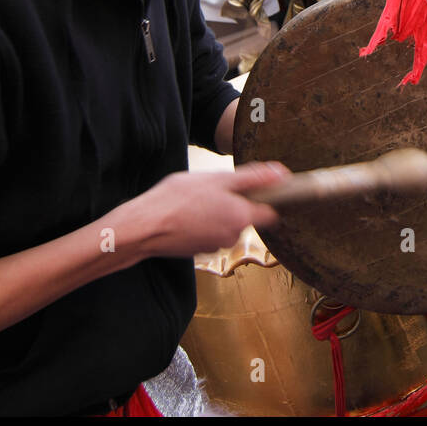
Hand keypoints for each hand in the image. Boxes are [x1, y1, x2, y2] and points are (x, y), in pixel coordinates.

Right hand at [111, 162, 287, 259]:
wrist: (143, 226)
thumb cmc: (178, 199)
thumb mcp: (218, 179)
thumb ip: (254, 178)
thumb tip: (282, 175)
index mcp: (242, 217)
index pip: (271, 213)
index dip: (266, 199)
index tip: (256, 188)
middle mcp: (233, 236)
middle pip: (245, 217)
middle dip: (233, 203)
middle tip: (212, 189)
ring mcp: (215, 246)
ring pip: (224, 224)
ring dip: (216, 212)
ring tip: (194, 200)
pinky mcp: (198, 250)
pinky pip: (208, 233)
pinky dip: (201, 223)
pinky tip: (186, 213)